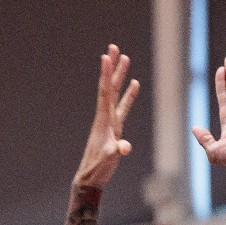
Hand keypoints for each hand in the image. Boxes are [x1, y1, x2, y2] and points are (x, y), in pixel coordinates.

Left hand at [72, 45, 139, 188]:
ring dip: (120, 76)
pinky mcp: (115, 128)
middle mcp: (105, 116)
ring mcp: (110, 121)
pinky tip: (134, 84)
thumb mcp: (108, 159)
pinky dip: (128, 95)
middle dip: (112, 67)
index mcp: (103, 119)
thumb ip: (116, 151)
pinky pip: (123, 106)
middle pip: (110, 86)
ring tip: (125, 58)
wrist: (91, 177)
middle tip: (114, 47)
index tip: (106, 56)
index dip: (106, 74)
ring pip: (116, 93)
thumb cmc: (98, 168)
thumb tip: (124, 148)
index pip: (105, 92)